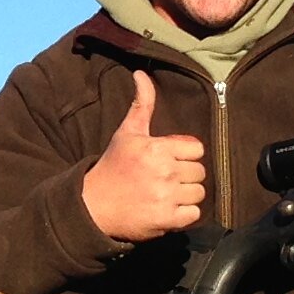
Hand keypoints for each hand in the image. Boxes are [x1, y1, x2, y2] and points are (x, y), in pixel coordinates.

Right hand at [81, 70, 206, 242]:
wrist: (94, 205)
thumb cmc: (114, 166)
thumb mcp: (127, 132)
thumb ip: (142, 103)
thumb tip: (141, 73)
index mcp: (156, 148)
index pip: (196, 148)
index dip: (184, 154)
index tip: (168, 159)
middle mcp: (164, 172)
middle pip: (200, 171)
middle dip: (185, 174)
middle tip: (165, 178)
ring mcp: (166, 197)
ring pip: (199, 193)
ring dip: (186, 195)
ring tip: (166, 193)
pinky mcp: (167, 220)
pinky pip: (194, 214)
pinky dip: (184, 214)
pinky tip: (167, 208)